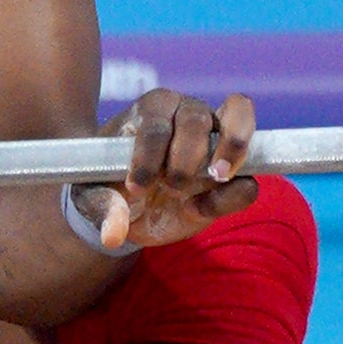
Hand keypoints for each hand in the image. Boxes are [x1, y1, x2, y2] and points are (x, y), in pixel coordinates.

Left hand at [84, 85, 259, 248]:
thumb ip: (102, 208)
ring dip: (232, 149)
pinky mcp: (233, 175)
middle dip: (185, 156)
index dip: (148, 157)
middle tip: (172, 186)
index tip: (136, 187)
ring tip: (216, 176)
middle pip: (198, 118)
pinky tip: (197, 210)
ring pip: (240, 118)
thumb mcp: (95, 196)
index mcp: (152, 110)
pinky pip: (247, 179)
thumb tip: (113, 233)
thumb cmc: (109, 185)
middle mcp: (187, 113)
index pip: (156, 125)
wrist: (129, 203)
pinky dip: (230, 197)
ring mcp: (216, 139)